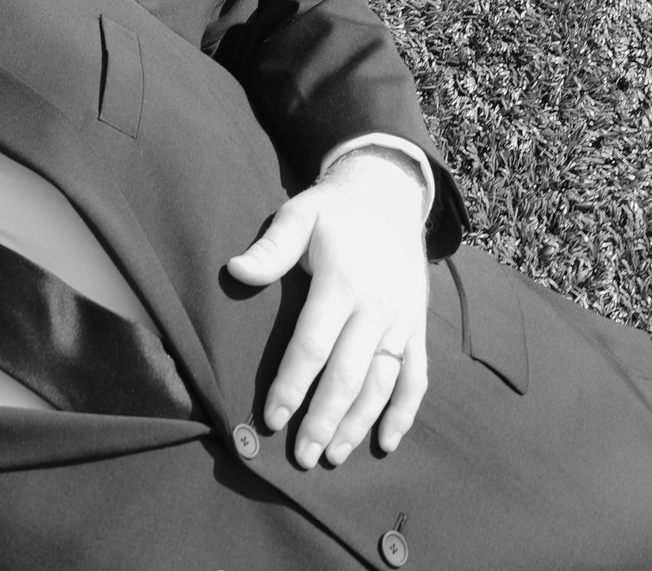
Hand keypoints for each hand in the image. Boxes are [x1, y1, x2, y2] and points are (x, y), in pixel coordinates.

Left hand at [224, 147, 428, 466]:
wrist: (391, 196)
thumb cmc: (334, 211)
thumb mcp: (300, 213)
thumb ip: (271, 248)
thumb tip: (235, 272)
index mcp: (342, 281)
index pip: (313, 344)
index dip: (292, 384)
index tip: (273, 418)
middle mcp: (376, 307)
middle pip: (349, 374)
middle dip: (324, 418)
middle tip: (302, 456)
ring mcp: (401, 321)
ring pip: (382, 383)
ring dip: (359, 423)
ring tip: (333, 456)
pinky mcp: (416, 328)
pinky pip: (416, 377)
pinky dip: (405, 412)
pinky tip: (385, 442)